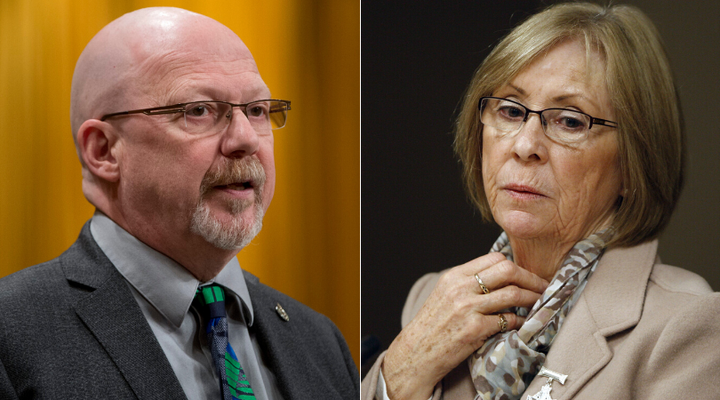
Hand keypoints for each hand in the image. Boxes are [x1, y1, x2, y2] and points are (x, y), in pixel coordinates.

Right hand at [382, 252, 547, 399]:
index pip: (494, 258)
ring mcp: (468, 308)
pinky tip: (523, 323)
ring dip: (532, 298)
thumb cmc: (433, 325)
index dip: (515, 265)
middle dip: (531, 278)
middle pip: (507, 270)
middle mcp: (461, 288)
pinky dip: (521, 321)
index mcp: (454, 276)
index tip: (526, 275)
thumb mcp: (445, 294)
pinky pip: (509, 320)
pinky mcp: (475, 329)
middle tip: (543, 286)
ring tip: (541, 303)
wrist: (418, 352)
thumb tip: (499, 276)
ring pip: (513, 294)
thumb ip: (468, 282)